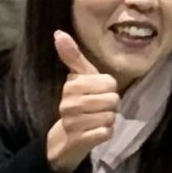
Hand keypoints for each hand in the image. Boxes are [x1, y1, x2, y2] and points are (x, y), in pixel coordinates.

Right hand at [44, 28, 121, 172]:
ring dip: (108, 120)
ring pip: (111, 116)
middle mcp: (69, 103)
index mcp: (71, 86)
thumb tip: (58, 32)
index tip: (97, 94)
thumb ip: (73, 56)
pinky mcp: (81, 139)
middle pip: (113, 99)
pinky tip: (94, 133)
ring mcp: (74, 122)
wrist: (65, 139)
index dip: (109, 89)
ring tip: (94, 120)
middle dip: (110, 106)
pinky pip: (107, 132)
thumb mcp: (78, 79)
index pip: (110, 82)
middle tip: (97, 109)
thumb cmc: (78, 103)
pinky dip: (105, 133)